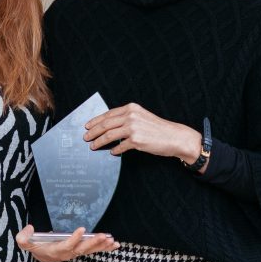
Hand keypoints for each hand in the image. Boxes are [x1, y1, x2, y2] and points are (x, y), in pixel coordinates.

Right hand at [16, 224, 119, 261]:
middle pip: (82, 249)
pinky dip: (105, 247)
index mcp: (56, 250)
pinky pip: (94, 250)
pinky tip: (115, 244)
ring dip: (102, 246)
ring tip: (112, 241)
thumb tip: (29, 228)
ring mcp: (75, 253)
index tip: (82, 229)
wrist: (43, 255)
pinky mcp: (81, 251)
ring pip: (90, 250)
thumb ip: (24, 238)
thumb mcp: (26, 243)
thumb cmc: (36, 247)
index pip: (66, 245)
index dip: (74, 238)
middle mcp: (68, 253)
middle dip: (93, 243)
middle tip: (104, 237)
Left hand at [84, 103, 201, 159]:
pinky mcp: (136, 141)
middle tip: (85, 137)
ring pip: (109, 136)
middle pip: (105, 124)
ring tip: (93, 146)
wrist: (175, 137)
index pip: (108, 114)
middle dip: (92, 132)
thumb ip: (127, 118)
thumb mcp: (142, 117)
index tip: (87, 126)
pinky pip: (120, 147)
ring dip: (99, 142)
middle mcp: (131, 116)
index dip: (95, 121)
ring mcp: (133, 128)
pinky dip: (114, 150)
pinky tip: (112, 152)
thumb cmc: (159, 128)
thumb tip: (109, 126)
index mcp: (131, 108)